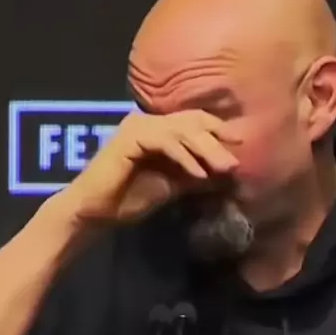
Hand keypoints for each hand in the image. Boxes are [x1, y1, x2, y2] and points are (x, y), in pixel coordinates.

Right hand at [61, 109, 240, 224]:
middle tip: (236, 160)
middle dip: (216, 140)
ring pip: (181, 129)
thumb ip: (195, 174)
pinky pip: (165, 141)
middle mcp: (147, 121)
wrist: (95, 213)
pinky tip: (199, 172)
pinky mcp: (130, 137)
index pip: (194, 121)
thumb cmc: (129, 199)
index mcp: (157, 129)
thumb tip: (227, 171)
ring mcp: (137, 126)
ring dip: (205, 148)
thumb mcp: (173, 185)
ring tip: (223, 168)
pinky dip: (184, 156)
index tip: (240, 148)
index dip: (218, 132)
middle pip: (191, 121)